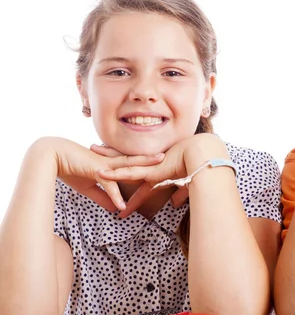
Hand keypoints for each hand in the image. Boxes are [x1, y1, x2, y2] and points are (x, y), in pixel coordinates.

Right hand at [49, 137, 163, 211]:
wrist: (53, 158)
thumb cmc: (71, 169)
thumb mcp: (89, 187)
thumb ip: (104, 197)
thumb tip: (117, 208)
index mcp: (113, 164)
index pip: (134, 164)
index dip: (148, 164)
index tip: (164, 163)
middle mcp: (112, 162)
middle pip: (138, 160)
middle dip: (154, 159)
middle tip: (172, 156)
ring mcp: (105, 166)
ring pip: (129, 167)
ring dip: (144, 167)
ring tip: (160, 168)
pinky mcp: (95, 172)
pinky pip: (108, 186)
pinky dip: (115, 196)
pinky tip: (123, 206)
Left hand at [96, 133, 228, 193]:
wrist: (204, 158)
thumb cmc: (201, 169)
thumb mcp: (189, 184)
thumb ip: (181, 194)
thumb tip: (175, 203)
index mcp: (161, 170)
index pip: (142, 176)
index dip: (131, 176)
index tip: (123, 179)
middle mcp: (152, 167)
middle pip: (128, 163)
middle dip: (113, 159)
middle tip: (99, 153)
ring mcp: (150, 168)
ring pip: (124, 165)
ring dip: (108, 164)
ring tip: (93, 159)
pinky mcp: (150, 171)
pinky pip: (129, 173)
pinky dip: (115, 174)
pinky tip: (101, 173)